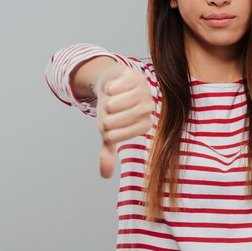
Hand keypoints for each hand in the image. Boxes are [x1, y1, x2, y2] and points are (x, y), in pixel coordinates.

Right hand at [94, 63, 153, 177]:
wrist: (112, 82)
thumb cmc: (112, 109)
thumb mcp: (109, 131)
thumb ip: (108, 152)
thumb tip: (105, 175)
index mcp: (144, 124)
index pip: (113, 136)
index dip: (106, 130)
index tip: (112, 123)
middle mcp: (148, 107)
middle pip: (111, 121)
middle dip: (103, 115)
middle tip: (111, 109)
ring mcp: (143, 90)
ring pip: (112, 104)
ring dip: (105, 101)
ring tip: (113, 97)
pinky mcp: (134, 75)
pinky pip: (112, 88)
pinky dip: (107, 88)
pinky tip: (115, 86)